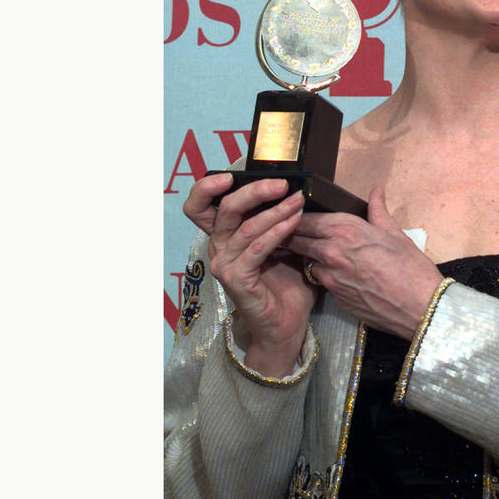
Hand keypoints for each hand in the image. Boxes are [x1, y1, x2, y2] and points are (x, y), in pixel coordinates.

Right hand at [183, 174, 316, 377]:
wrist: (287, 325)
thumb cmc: (286, 283)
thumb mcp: (285, 244)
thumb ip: (281, 219)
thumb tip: (295, 190)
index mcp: (225, 236)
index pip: (201, 206)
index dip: (208, 187)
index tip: (231, 174)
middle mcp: (219, 248)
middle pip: (225, 208)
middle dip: (255, 191)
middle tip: (282, 184)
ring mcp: (226, 264)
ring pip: (245, 227)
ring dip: (275, 211)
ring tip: (298, 202)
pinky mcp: (237, 280)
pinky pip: (257, 248)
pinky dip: (277, 232)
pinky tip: (294, 222)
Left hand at [286, 187, 444, 340]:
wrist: (419, 307)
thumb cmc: (412, 268)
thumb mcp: (396, 234)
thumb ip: (378, 211)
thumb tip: (376, 192)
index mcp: (348, 230)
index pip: (307, 219)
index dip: (298, 216)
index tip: (295, 214)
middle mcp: (332, 251)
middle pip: (297, 238)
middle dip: (292, 233)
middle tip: (288, 230)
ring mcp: (330, 276)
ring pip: (305, 260)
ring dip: (306, 254)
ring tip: (312, 250)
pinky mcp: (333, 296)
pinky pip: (319, 279)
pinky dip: (322, 273)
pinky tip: (334, 272)